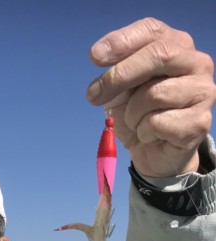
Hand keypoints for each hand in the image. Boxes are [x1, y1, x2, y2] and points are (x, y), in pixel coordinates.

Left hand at [86, 18, 215, 176]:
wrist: (153, 153)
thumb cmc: (139, 115)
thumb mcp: (122, 90)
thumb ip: (117, 72)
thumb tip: (101, 58)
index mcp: (178, 46)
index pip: (152, 31)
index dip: (122, 41)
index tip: (95, 56)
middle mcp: (196, 64)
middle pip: (159, 55)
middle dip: (120, 75)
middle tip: (94, 95)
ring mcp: (203, 92)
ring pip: (154, 94)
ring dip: (132, 113)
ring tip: (135, 122)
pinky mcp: (199, 122)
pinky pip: (158, 123)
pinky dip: (143, 132)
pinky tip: (149, 135)